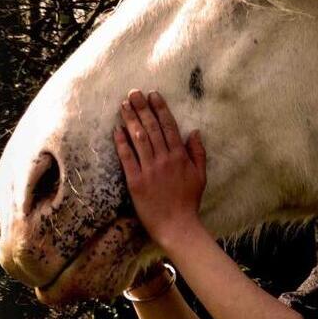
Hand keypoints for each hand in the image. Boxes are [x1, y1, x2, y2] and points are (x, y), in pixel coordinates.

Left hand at [113, 90, 206, 247]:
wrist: (177, 226)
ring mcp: (149, 170)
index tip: (153, 94)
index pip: (168, 126)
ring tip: (124, 105)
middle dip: (142, 108)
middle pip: (151, 128)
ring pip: (139, 139)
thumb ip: (198, 152)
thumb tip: (195, 132)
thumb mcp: (201, 175)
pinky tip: (116, 130)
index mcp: (180, 156)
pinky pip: (127, 158)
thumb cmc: (189, 201)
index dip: (160, 108)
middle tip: (134, 93)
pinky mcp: (135, 181)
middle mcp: (164, 159)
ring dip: (130, 120)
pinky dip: (122, 143)